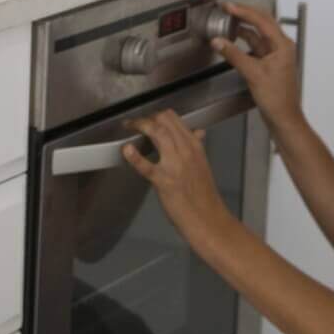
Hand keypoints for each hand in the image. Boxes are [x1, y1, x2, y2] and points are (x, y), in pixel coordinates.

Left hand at [122, 110, 234, 240]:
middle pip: (163, 120)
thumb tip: (198, 132)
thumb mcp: (203, 164)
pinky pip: (146, 165)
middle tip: (136, 124)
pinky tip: (126, 150)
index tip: (148, 118)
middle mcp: (185, 150)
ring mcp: (174, 164)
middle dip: (146, 118)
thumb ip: (196, 146)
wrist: (208, 218)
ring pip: (157, 133)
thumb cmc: (204, 194)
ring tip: (130, 128)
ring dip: (140, 126)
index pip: (174, 118)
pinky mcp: (163, 181)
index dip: (157, 115)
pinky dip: (134, 156)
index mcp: (194, 146)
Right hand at [212, 3, 304, 130]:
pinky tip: (233, 39)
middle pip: (262, 22)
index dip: (243, 11)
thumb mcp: (252, 74)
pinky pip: (255, 45)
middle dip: (244, 14)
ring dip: (243, 27)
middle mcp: (280, 46)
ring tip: (228, 20)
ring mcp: (275, 54)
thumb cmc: (276, 99)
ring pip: (257, 34)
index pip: (261, 20)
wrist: (283, 118)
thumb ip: (234, 55)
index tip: (228, 6)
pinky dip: (243, 40)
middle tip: (227, 8)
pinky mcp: (269, 63)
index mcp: (282, 45)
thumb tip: (219, 41)